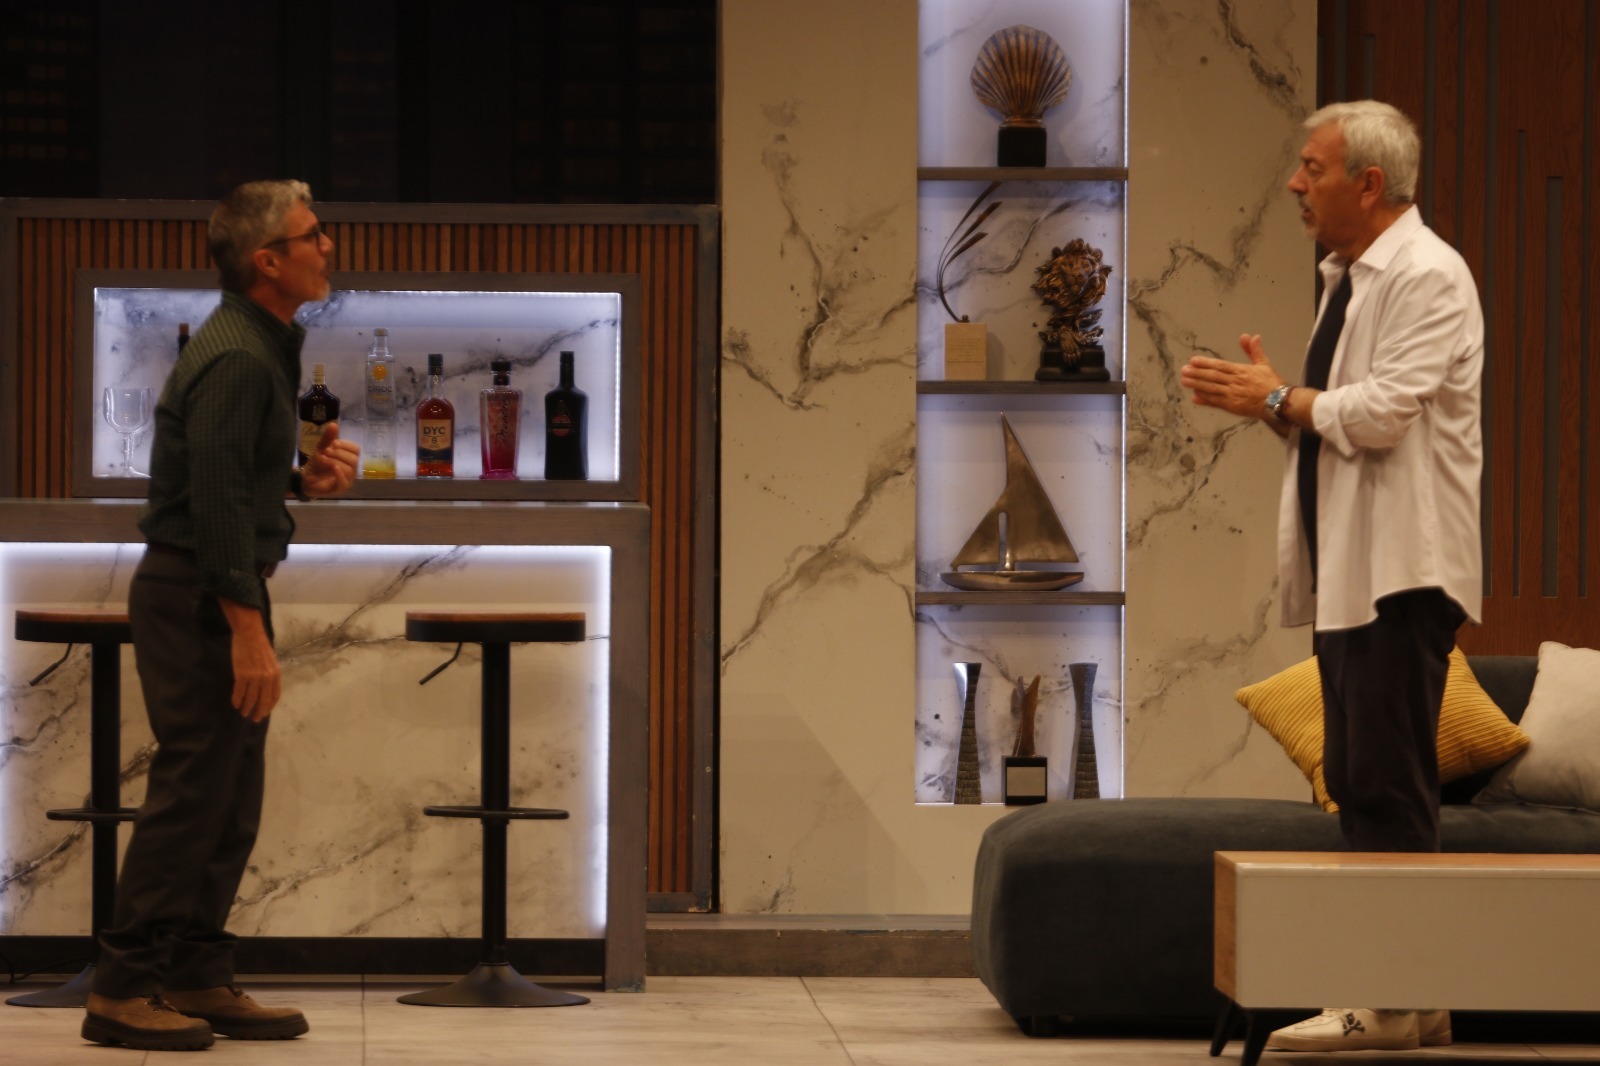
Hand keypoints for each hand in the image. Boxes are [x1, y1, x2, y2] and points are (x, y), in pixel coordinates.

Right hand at [217, 599, 280, 721]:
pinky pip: (240, 692)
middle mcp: (267, 677)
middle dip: (259, 712)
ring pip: (251, 698)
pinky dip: (237, 700)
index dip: (270, 706)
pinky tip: (235, 704)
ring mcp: (255, 677)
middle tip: (255, 719)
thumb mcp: (271, 661)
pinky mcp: (242, 675)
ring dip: (247, 708)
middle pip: (264, 700)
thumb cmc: (260, 646)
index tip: (265, 713)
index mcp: (276, 674)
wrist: (250, 634)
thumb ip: (270, 674)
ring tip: (244, 713)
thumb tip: (266, 688)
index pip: (275, 695)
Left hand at [301, 421, 359, 496]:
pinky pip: (345, 482)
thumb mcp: (321, 448)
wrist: (306, 478)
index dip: (346, 445)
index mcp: (349, 458)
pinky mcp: (340, 488)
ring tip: (323, 459)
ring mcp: (347, 479)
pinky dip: (340, 474)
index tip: (333, 443)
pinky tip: (334, 468)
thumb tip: (334, 424)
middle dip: (339, 453)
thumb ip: (328, 438)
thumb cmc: (317, 464)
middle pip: (354, 459)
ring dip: (335, 461)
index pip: (356, 449)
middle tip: (325, 451)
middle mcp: (351, 469)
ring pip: (349, 469)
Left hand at [1180, 333, 1285, 419]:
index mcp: (1242, 371)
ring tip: (1184, 381)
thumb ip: (1254, 350)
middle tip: (1184, 370)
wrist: (1279, 402)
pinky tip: (1195, 397)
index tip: (1193, 361)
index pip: (1220, 366)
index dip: (1206, 363)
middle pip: (1213, 376)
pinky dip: (1205, 400)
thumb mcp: (1264, 364)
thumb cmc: (1272, 384)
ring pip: (1212, 389)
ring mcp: (1233, 395)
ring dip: (1197, 385)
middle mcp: (1235, 382)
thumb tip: (1250, 336)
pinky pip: (1216, 402)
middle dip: (1197, 373)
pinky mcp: (1233, 407)